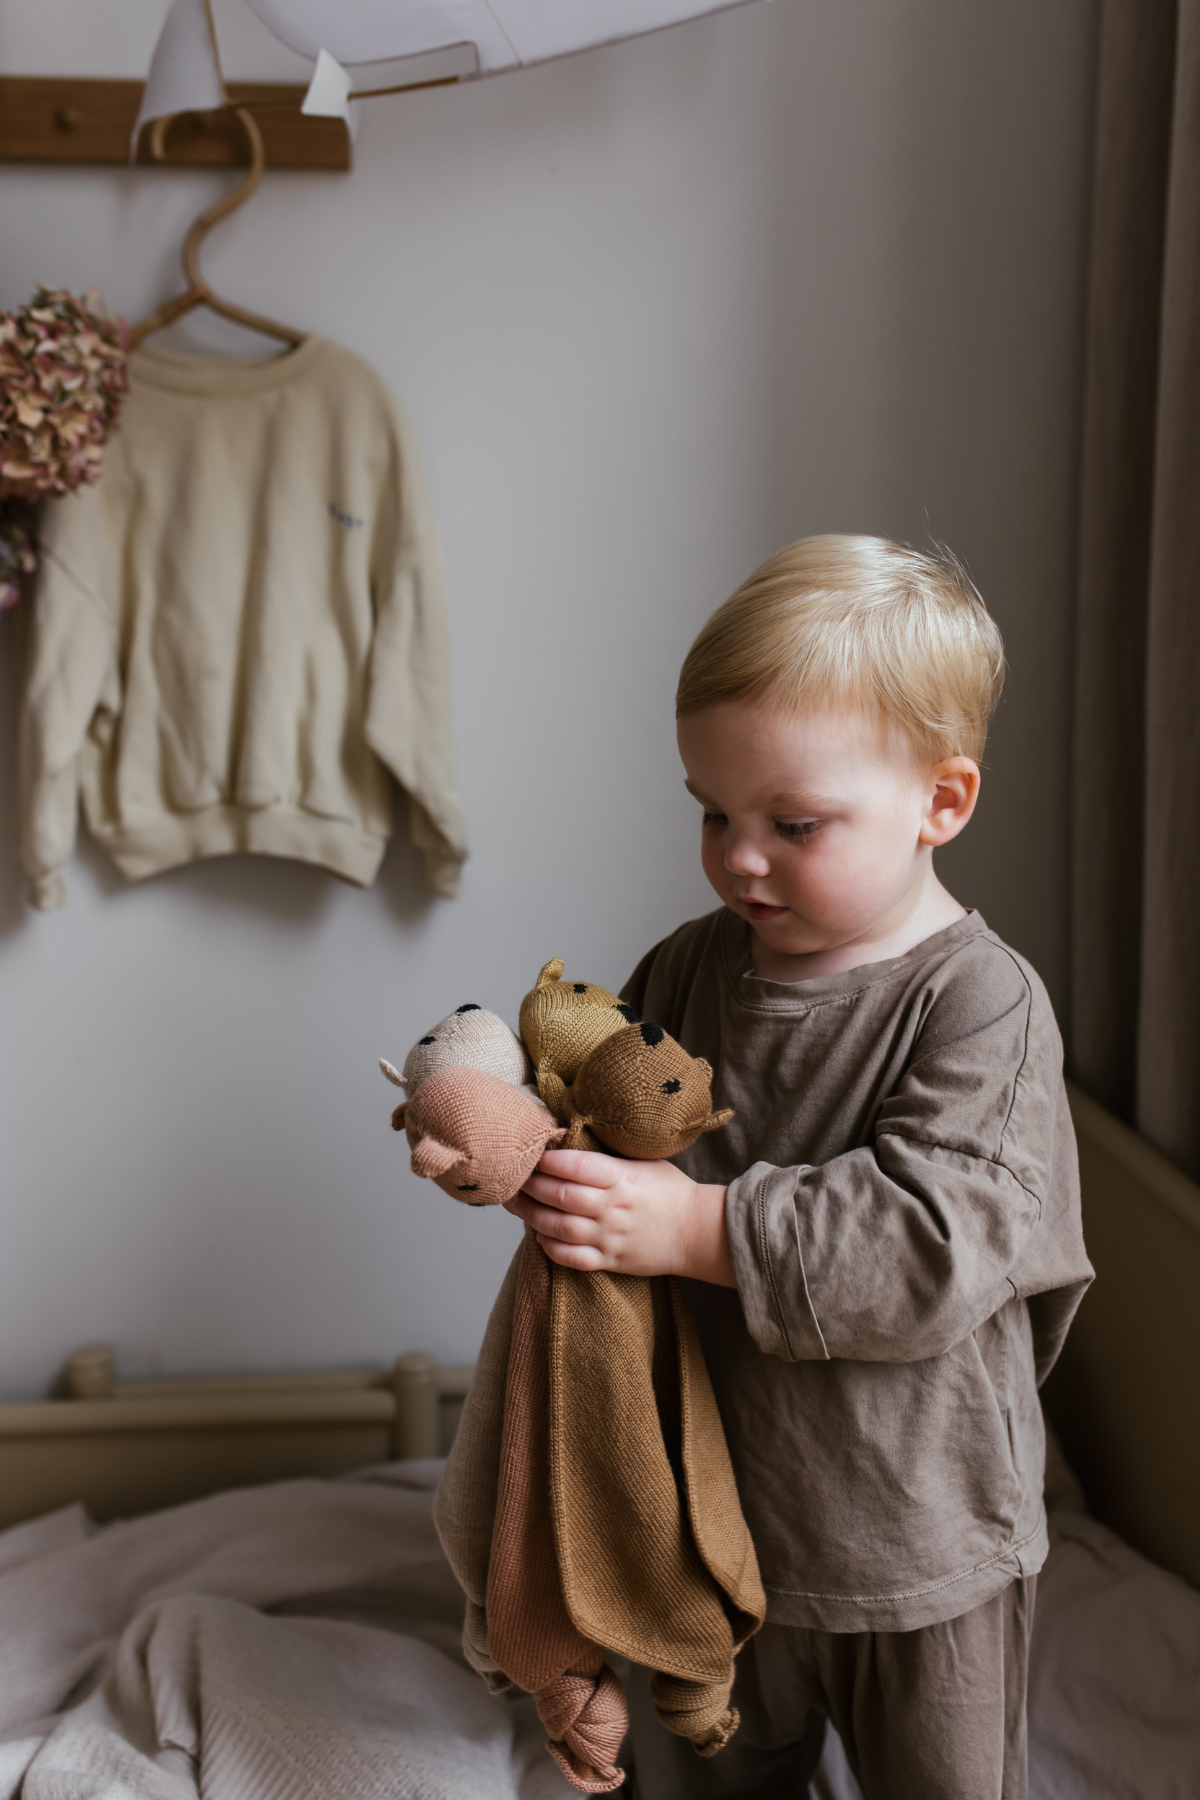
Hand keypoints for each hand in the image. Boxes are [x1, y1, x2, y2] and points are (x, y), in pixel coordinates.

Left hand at [505, 1147, 735, 1285]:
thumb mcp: (642, 1162)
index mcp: (621, 1177)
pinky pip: (571, 1258)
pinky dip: (550, 1247)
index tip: (531, 1153)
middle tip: (512, 1177)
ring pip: (558, 1227)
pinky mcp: (610, 1261)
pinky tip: (539, 1236)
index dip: (547, 1160)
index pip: (575, 1166)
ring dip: (530, 1215)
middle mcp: (611, 1207)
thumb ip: (607, 1158)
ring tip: (514, 1204)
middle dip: (529, 1185)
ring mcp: (609, 1236)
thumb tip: (568, 1144)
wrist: (698, 1231)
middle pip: (559, 1195)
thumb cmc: (669, 1191)